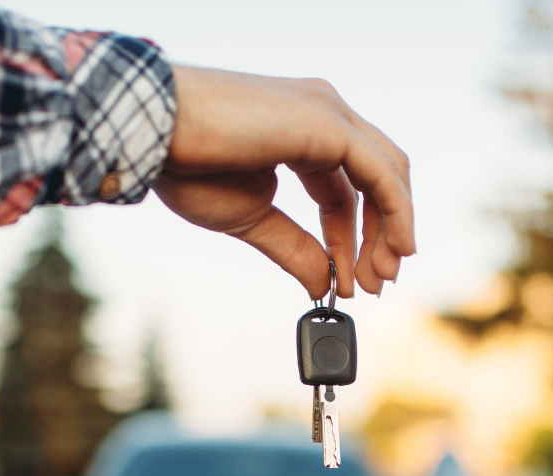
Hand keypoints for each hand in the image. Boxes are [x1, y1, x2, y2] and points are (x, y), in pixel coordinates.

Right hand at [156, 66, 414, 298]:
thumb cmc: (187, 167)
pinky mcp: (327, 122)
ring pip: (387, 174)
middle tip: (378, 285)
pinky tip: (396, 249)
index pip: (346, 191)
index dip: (353, 240)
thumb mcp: (252, 220)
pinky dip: (396, 212)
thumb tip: (323, 286)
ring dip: (392, 230)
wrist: (156, 136)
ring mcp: (327, 112)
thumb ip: (294, 250)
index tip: (352, 283)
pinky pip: (380, 172)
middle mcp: (323, 113)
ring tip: (382, 277)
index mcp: (303, 132)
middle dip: (382, 236)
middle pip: (377, 180)